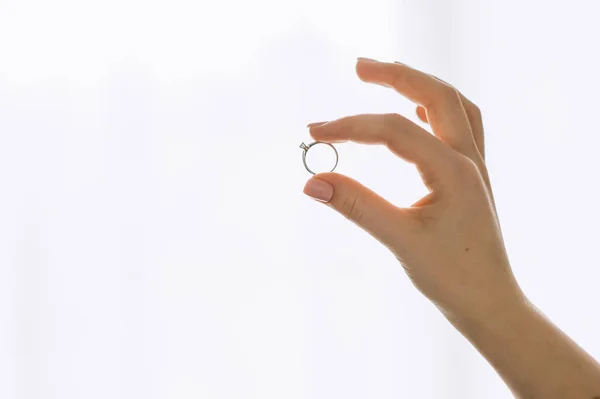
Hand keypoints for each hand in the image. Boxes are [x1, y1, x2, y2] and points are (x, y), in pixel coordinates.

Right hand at [304, 57, 524, 320]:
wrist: (489, 303)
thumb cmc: (452, 277)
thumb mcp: (400, 239)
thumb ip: (356, 205)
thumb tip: (312, 182)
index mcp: (454, 170)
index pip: (394, 130)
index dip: (351, 127)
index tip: (314, 134)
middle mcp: (469, 159)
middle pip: (437, 94)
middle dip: (396, 75)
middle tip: (359, 66)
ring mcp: (474, 165)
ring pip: (453, 105)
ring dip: (420, 85)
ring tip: (386, 76)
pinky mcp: (469, 176)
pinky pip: (460, 126)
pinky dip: (436, 109)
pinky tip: (417, 110)